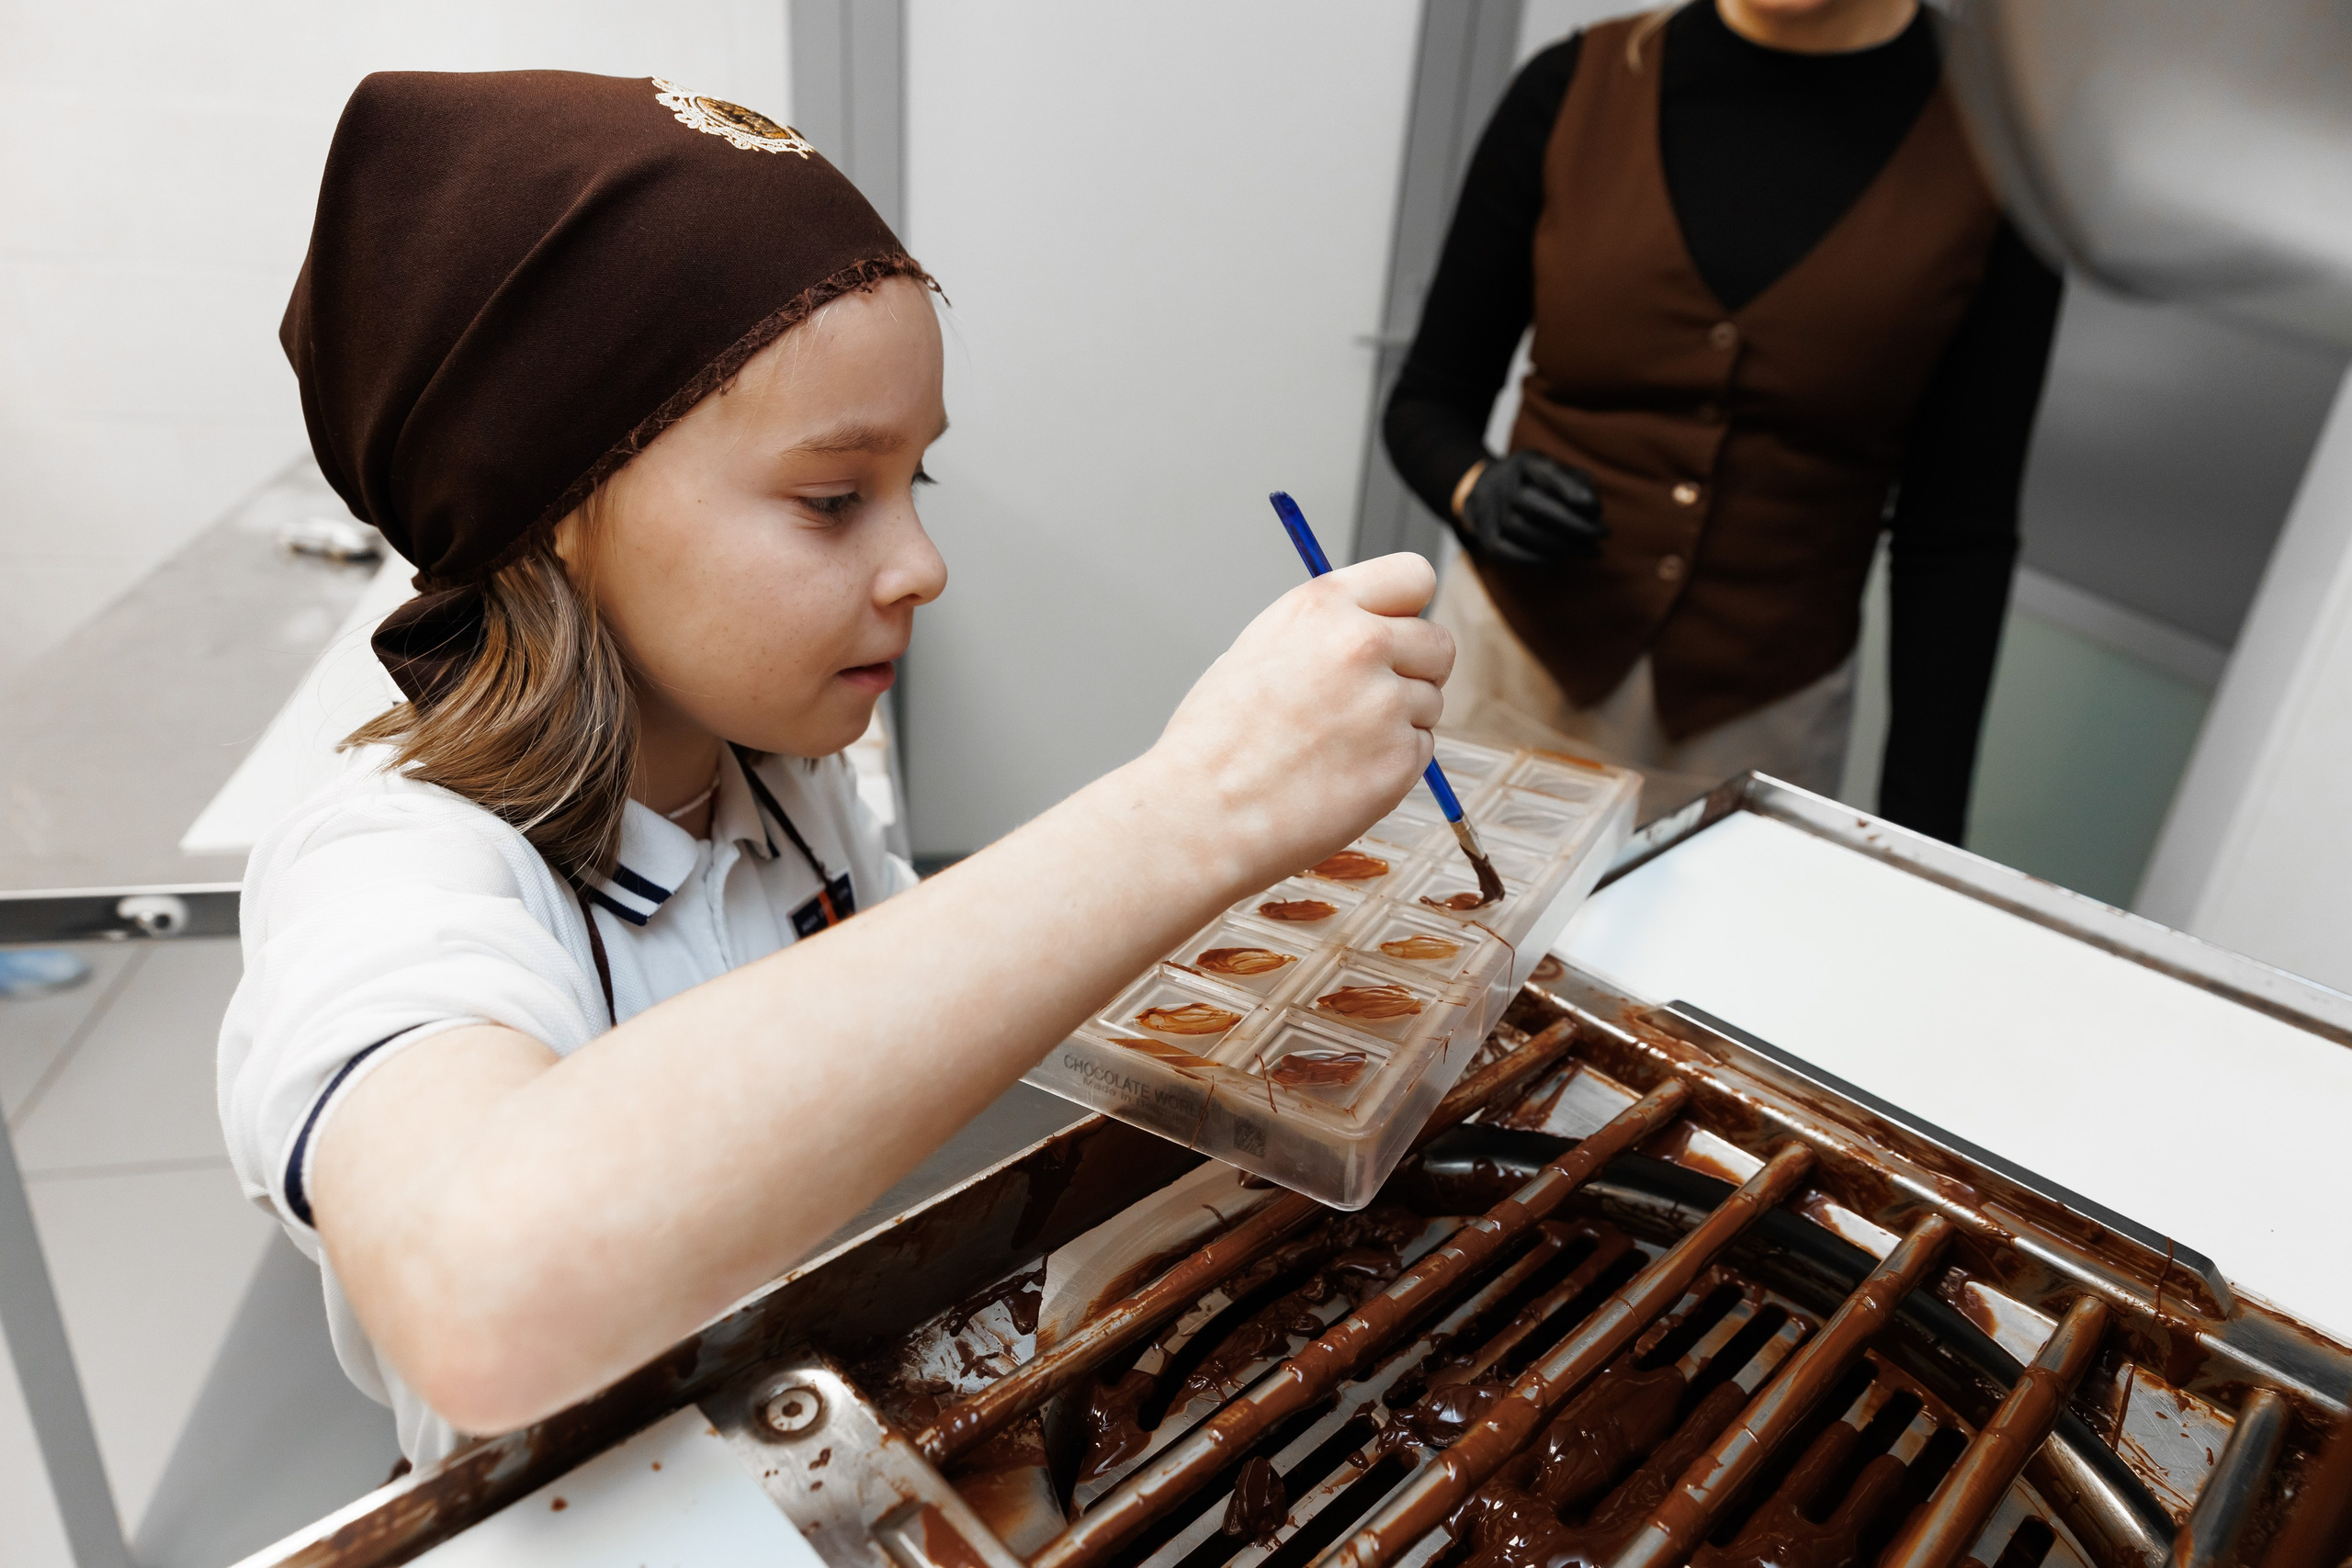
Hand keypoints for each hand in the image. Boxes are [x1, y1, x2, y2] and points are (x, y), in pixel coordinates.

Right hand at [1143, 553, 1451, 891]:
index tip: (1397, 632)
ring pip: (1429, 703)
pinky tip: (1339, 775)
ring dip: (1398, 723)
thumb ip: (1327, 631)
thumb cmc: (1215, 741)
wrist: (1201, 813)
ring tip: (1333, 746)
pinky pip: (1420, 751)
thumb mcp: (1260, 648)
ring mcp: (1386, 703)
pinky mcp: (1400, 759)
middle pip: (1439, 643)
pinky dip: (1392, 765)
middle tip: (1368, 700)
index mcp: (1322, 606)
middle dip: (1416, 669)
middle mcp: (1361, 644)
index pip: (1414, 576)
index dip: (1409, 609)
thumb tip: (1378, 633)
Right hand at [1457, 452, 1605, 566]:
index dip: (1569, 489)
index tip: (1595, 507)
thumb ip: (1576, 483)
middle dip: (1573, 524)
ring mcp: (1490, 509)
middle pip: (1534, 506)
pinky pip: (1505, 551)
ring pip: (1521, 529)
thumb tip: (1593, 510)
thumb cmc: (1533, 482)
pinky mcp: (1485, 535)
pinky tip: (1558, 561)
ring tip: (1589, 551)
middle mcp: (1504, 483)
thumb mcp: (1554, 470)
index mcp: (1525, 463)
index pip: (1546, 474)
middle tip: (1602, 534)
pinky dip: (1532, 559)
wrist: (1484, 490)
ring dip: (1559, 545)